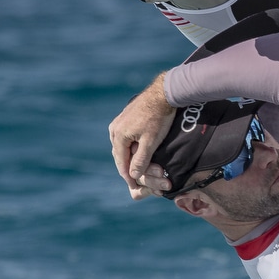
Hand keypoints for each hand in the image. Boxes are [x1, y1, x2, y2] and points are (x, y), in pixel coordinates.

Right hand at [109, 75, 176, 200]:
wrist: (163, 93)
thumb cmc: (158, 118)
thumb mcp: (151, 142)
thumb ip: (141, 160)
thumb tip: (133, 175)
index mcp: (118, 135)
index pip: (121, 162)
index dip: (128, 175)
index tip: (135, 186)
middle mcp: (114, 129)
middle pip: (120, 154)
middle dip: (128, 167)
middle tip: (136, 180)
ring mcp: (119, 122)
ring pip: (122, 146)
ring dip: (129, 157)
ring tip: (137, 168)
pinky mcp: (126, 117)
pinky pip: (126, 137)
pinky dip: (131, 146)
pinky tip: (138, 151)